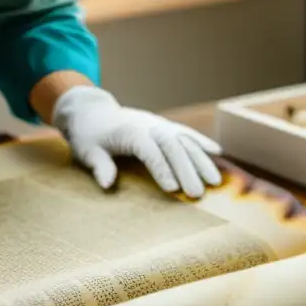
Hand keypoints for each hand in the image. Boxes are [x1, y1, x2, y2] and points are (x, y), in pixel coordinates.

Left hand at [50, 86, 222, 198]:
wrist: (92, 111)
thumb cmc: (89, 135)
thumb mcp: (87, 150)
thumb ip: (99, 166)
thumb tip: (107, 185)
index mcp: (129, 131)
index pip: (149, 150)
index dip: (162, 168)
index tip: (173, 189)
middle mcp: (149, 126)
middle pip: (172, 146)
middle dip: (187, 170)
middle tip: (197, 194)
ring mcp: (159, 124)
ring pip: (185, 140)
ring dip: (201, 160)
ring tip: (214, 181)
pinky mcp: (164, 125)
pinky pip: (187, 133)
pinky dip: (202, 142)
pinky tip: (218, 153)